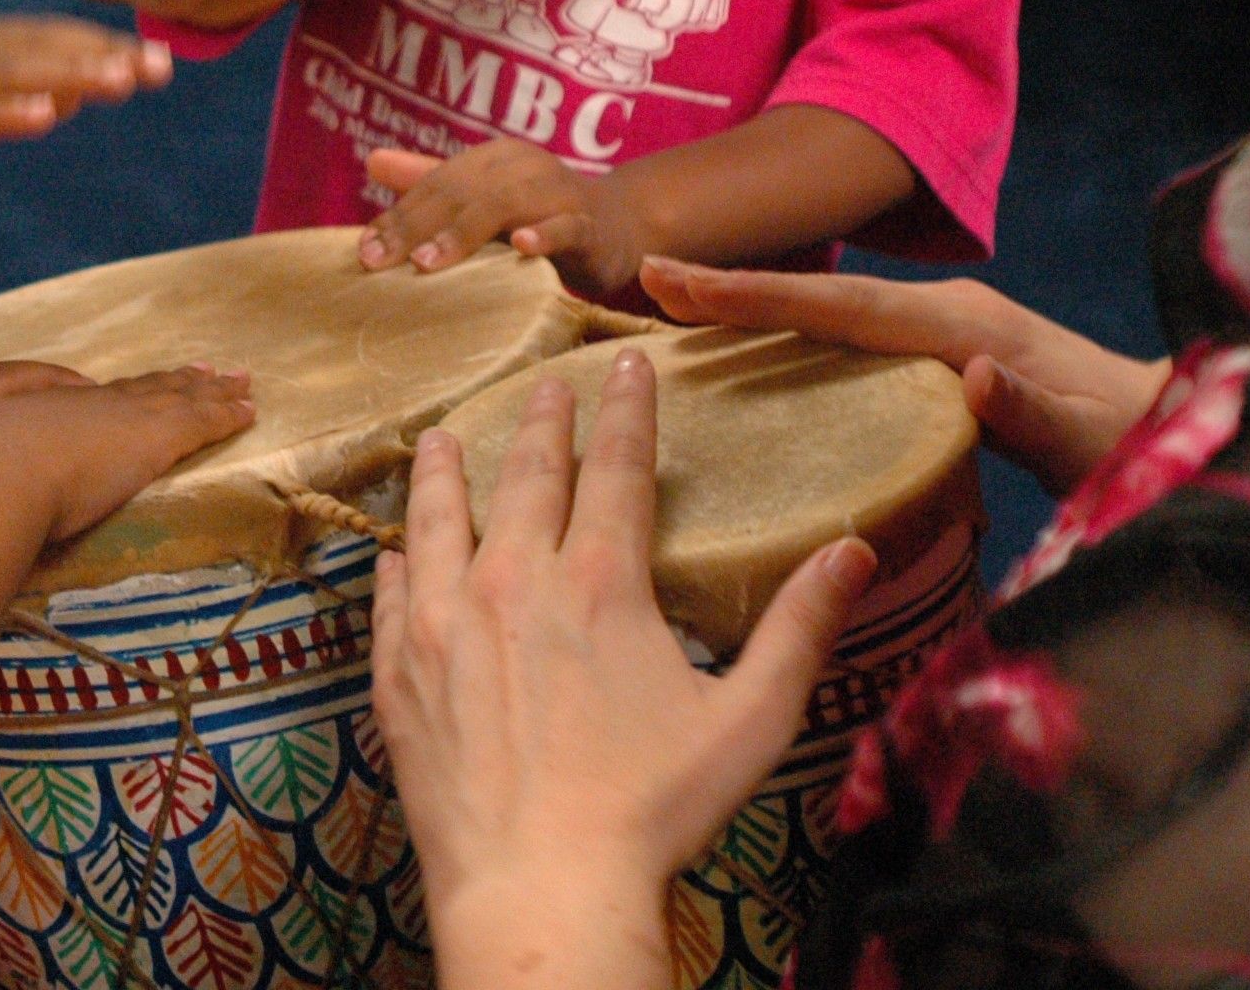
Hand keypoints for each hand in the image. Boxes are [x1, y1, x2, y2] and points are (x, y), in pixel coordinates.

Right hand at [0, 18, 170, 199]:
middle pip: (39, 51)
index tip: (158, 58)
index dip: (100, 46)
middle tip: (162, 66)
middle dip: (102, 56)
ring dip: (69, 75)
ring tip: (124, 79)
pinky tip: (42, 116)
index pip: (45, 41)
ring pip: (9, 76)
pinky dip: (3, 112)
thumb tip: (62, 99)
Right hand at [0, 366, 257, 542]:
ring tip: (241, 383)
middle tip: (212, 371)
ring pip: (184, 397)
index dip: (129, 389)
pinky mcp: (154, 436)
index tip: (148, 381)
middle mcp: (91, 404)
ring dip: (215, 391)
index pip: (101, 398)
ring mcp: (124, 417)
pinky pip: (204, 421)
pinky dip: (228, 415)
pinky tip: (251, 412)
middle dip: (180, 381)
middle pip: (147, 387)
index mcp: (52, 412)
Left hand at [359, 142, 639, 292]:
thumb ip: (433, 181)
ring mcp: (560, 194)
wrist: (622, 225)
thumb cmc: (540, 214)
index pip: (437, 185)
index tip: (362, 251)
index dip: (398, 215)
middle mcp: (524, 167)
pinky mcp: (590, 226)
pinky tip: (519, 247)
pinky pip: (567, 227)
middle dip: (416, 226)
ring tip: (428, 262)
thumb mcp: (484, 197)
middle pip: (462, 193)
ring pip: (506, 205)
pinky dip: (543, 235)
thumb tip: (372, 161)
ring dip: (465, 232)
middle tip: (379, 260)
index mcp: (494, 159)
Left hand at [373, 353, 875, 989]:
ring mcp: (446, 626)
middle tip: (545, 386)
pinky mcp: (401, 676)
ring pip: (438, 521)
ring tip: (444, 439)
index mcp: (600, 582)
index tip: (625, 363)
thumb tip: (856, 548)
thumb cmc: (652, 810)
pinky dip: (396, 566)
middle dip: (542, 424)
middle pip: (527, 478)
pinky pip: (393, 599)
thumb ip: (800, 628)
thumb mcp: (749, 720)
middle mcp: (514, 582)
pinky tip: (394, 553)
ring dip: (446, 474)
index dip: (626, 410)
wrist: (541, 886)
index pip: (617, 468)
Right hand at [638, 258, 1166, 492]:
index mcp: (968, 327)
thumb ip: (1034, 410)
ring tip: (676, 304)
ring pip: (832, 310)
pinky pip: (852, 337)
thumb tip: (968, 370)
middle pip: (824, 294)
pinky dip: (794, 331)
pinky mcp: (945, 353)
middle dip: (737, 286)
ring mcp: (946, 329)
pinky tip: (756, 350)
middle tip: (649, 275)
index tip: (684, 282)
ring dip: (758, 305)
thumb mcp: (1093, 444)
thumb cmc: (1139, 451)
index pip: (846, 304)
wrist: (1190, 434)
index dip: (762, 294)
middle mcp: (950, 314)